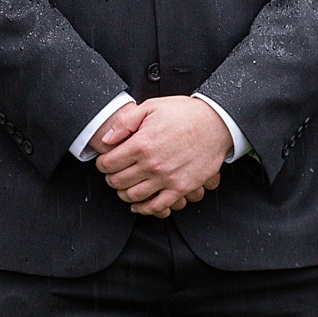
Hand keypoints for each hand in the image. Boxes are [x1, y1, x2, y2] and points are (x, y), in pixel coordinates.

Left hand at [93, 96, 228, 215]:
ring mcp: (167, 178)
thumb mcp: (150, 107)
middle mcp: (152, 164)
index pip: (108, 163)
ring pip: (134, 196)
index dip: (102, 164)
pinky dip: (144, 209)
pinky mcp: (181, 187)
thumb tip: (107, 139)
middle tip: (113, 175)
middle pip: (118, 182)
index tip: (105, 163)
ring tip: (125, 188)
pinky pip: (157, 206)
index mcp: (141, 144)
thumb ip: (125, 122)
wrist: (215, 123)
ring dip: (124, 194)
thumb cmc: (186, 114)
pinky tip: (140, 205)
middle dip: (111, 179)